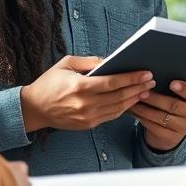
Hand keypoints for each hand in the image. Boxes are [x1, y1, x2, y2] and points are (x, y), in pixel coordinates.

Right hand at [20, 55, 154, 132]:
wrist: (34, 109)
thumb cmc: (49, 83)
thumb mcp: (66, 64)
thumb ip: (89, 61)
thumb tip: (110, 60)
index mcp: (80, 87)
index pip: (113, 82)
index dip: (132, 78)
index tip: (146, 73)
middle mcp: (85, 104)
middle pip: (120, 96)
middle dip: (138, 88)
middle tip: (152, 81)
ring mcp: (87, 117)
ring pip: (118, 108)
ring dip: (134, 99)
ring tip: (146, 91)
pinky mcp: (87, 125)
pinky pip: (110, 116)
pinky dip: (123, 109)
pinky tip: (131, 101)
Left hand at [130, 80, 185, 151]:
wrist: (169, 131)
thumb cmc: (169, 106)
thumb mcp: (174, 97)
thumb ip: (169, 88)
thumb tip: (150, 77)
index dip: (184, 89)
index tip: (172, 83)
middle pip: (174, 105)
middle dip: (156, 99)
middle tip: (143, 92)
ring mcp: (181, 127)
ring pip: (161, 117)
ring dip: (145, 108)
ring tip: (134, 101)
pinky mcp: (169, 137)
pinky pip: (153, 126)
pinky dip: (141, 118)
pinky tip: (133, 111)